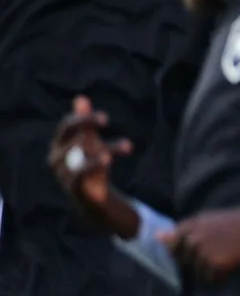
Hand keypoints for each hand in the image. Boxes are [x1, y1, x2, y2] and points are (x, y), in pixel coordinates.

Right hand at [48, 95, 130, 216]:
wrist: (93, 197)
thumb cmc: (89, 164)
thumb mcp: (89, 142)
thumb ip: (86, 124)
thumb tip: (81, 98)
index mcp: (59, 143)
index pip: (67, 126)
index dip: (84, 119)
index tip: (106, 119)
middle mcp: (56, 157)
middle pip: (75, 139)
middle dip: (94, 133)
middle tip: (120, 134)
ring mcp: (62, 173)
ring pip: (81, 157)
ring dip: (105, 149)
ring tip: (127, 145)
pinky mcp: (73, 188)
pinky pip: (79, 175)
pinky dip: (93, 165)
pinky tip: (108, 159)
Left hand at [162, 204, 239, 281]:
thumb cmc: (237, 221)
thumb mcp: (208, 220)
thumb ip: (182, 231)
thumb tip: (156, 238)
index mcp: (190, 224)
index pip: (174, 245)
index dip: (185, 250)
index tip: (201, 247)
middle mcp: (193, 238)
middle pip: (183, 261)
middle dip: (198, 261)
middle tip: (220, 250)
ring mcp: (203, 251)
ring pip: (197, 271)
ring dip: (211, 269)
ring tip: (228, 254)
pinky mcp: (216, 263)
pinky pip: (211, 278)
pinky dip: (221, 275)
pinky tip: (233, 262)